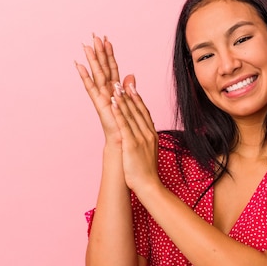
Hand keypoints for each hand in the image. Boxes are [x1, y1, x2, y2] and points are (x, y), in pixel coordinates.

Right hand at [75, 34, 122, 144]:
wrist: (123, 144)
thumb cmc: (127, 127)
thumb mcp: (130, 103)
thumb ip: (128, 88)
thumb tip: (131, 75)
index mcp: (116, 91)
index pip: (113, 69)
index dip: (110, 54)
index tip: (107, 39)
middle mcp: (107, 92)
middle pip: (103, 68)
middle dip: (99, 52)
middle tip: (94, 35)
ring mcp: (102, 97)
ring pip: (96, 74)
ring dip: (91, 60)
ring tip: (85, 45)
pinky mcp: (99, 105)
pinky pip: (91, 88)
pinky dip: (85, 76)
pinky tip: (79, 65)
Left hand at [111, 77, 160, 193]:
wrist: (149, 185)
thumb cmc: (146, 172)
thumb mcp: (148, 152)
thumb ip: (145, 141)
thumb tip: (143, 136)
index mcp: (151, 135)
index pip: (144, 113)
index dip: (138, 99)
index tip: (132, 87)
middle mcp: (148, 133)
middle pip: (138, 110)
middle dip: (130, 94)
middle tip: (124, 80)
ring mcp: (140, 138)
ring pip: (131, 114)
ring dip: (123, 99)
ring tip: (116, 86)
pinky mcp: (132, 144)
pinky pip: (125, 125)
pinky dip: (120, 113)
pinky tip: (114, 103)